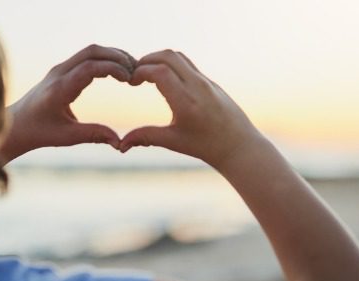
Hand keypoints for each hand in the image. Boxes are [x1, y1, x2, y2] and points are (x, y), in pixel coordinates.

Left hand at [0, 44, 135, 161]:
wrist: (15, 125)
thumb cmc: (39, 132)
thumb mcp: (67, 137)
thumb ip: (94, 135)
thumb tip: (119, 142)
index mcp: (60, 87)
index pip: (91, 67)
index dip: (113, 68)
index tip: (130, 80)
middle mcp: (59, 72)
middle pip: (92, 51)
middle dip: (117, 56)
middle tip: (137, 70)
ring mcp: (59, 69)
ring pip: (89, 51)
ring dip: (111, 55)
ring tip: (131, 70)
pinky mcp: (61, 71)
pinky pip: (85, 57)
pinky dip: (103, 59)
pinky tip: (116, 71)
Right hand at [120, 50, 265, 168]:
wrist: (238, 146)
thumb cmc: (206, 146)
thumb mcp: (173, 142)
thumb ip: (146, 137)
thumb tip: (121, 145)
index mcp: (186, 101)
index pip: (160, 72)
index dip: (141, 72)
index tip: (131, 82)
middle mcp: (197, 86)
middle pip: (168, 56)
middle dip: (147, 60)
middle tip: (135, 75)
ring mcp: (206, 81)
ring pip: (178, 56)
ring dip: (159, 59)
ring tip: (147, 75)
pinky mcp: (210, 82)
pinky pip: (187, 64)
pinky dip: (171, 65)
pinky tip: (163, 80)